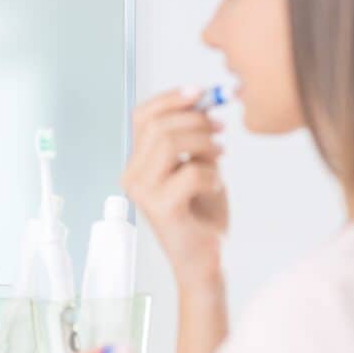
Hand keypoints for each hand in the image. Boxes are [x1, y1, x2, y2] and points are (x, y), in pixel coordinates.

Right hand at [122, 88, 228, 281]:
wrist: (205, 259)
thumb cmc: (202, 212)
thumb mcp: (197, 163)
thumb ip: (192, 136)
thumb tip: (202, 100)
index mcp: (136, 162)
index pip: (143, 115)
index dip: (171, 98)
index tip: (201, 92)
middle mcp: (132, 176)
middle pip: (158, 126)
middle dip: (196, 120)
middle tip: (221, 129)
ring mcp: (143, 193)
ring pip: (171, 143)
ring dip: (205, 144)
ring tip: (220, 156)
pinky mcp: (161, 208)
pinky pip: (191, 173)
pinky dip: (212, 174)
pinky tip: (215, 186)